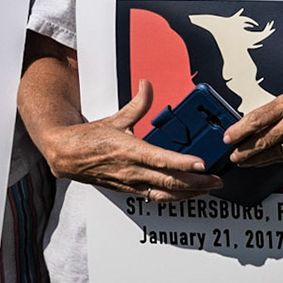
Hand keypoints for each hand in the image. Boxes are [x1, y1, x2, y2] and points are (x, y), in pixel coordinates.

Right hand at [37, 80, 221, 200]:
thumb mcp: (115, 118)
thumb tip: (147, 85)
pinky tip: (186, 194)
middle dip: (196, 184)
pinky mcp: (129, 190)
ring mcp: (131, 183)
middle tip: (216, 181)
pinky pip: (155, 197)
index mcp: (129, 151)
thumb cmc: (89, 138)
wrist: (66, 156)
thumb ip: (137, 104)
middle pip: (169, 182)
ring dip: (189, 194)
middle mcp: (132, 171)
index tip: (202, 165)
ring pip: (165, 194)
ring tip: (207, 189)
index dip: (183, 164)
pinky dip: (174, 197)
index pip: (161, 160)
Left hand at [225, 86, 282, 165]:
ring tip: (244, 160)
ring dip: (255, 159)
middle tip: (233, 154)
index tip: (228, 137)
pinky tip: (265, 160)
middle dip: (243, 150)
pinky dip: (274, 160)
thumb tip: (252, 125)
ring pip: (272, 154)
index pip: (257, 118)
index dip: (238, 131)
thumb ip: (276, 110)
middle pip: (262, 140)